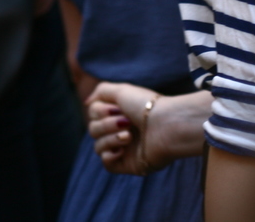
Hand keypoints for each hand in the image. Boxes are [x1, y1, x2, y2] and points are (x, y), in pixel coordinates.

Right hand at [87, 83, 211, 174]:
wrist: (167, 126)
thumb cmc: (146, 106)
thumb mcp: (121, 90)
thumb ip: (101, 91)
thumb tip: (87, 102)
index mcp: (118, 115)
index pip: (92, 115)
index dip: (100, 111)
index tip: (118, 109)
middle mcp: (119, 131)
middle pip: (92, 130)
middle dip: (106, 125)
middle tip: (127, 122)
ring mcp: (124, 149)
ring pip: (97, 146)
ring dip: (110, 138)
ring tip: (129, 136)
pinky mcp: (128, 164)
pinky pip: (106, 163)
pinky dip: (110, 155)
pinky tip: (123, 149)